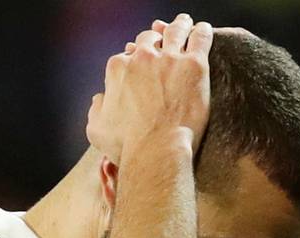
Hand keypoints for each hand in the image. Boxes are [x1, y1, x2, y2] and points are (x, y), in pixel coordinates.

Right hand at [86, 14, 212, 163]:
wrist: (157, 151)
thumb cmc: (126, 146)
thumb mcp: (96, 130)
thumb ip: (96, 110)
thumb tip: (99, 99)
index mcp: (118, 68)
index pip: (128, 55)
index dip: (135, 59)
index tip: (142, 64)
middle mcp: (142, 57)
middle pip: (151, 39)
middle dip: (156, 39)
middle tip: (164, 39)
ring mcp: (169, 58)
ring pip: (176, 31)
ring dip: (179, 26)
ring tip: (184, 24)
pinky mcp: (194, 65)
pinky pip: (200, 38)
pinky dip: (202, 32)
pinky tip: (203, 30)